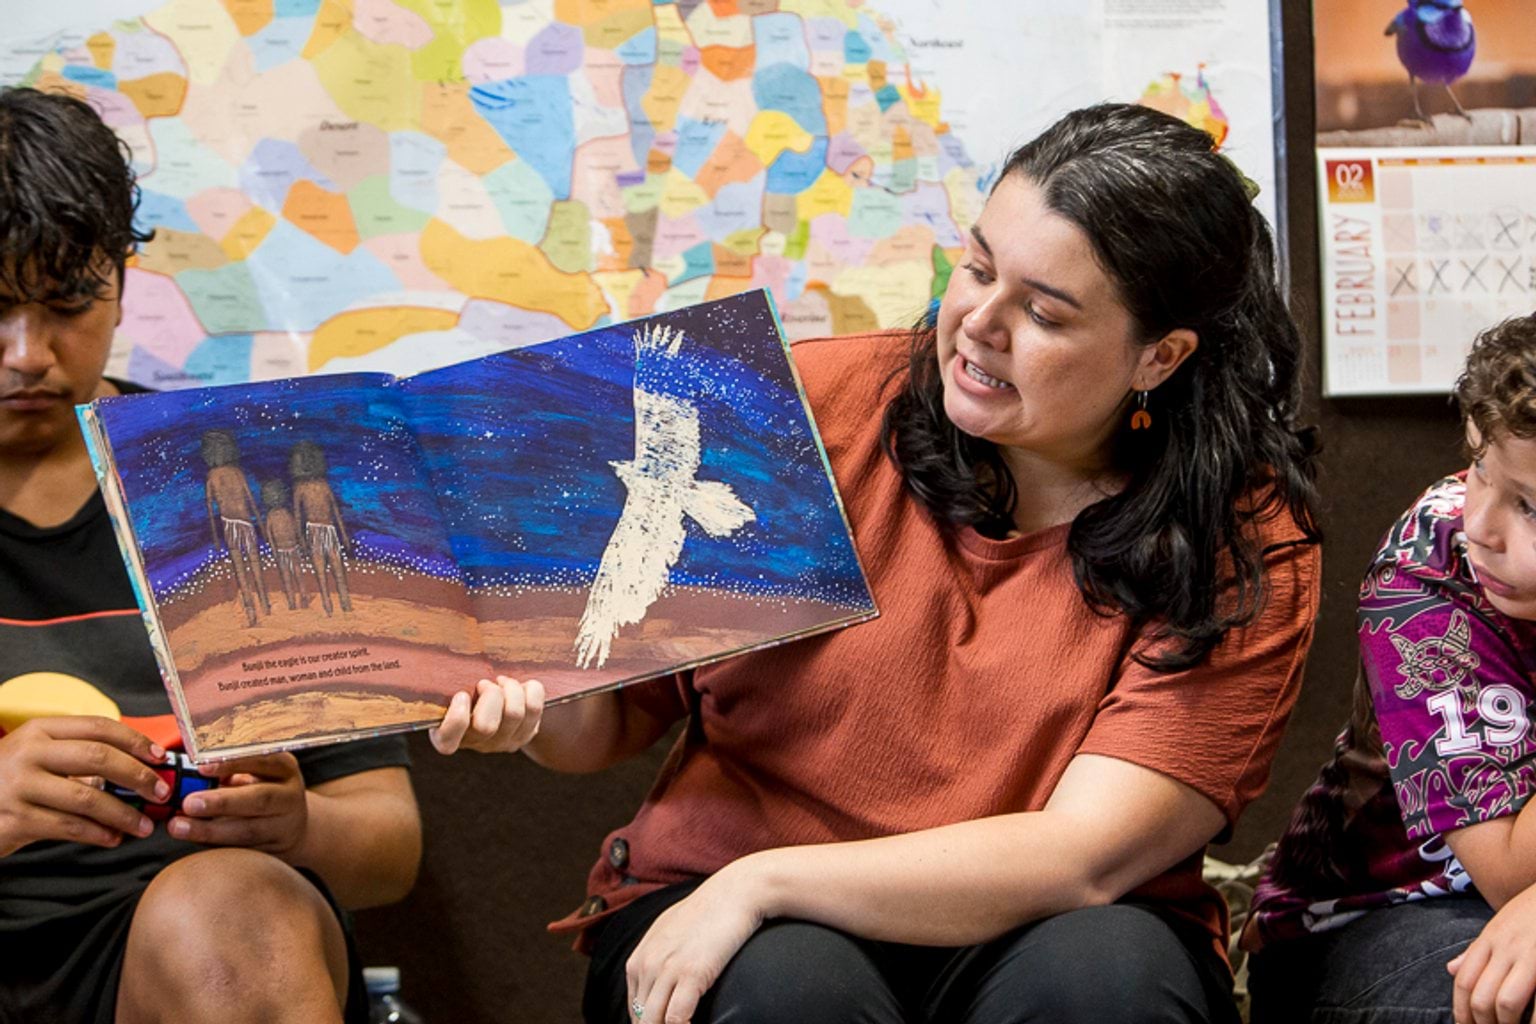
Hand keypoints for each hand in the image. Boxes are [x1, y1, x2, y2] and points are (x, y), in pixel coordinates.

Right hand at [0, 717, 167, 855]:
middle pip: (99, 757)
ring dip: (123, 814)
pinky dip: (98, 833)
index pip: (98, 727)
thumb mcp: (36, 759)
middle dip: (138, 776)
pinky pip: (68, 826)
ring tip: (144, 826)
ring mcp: (18, 785)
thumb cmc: (7, 784)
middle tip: (161, 793)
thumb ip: (77, 759)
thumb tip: (137, 773)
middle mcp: (28, 752)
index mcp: (39, 730)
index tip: (161, 758)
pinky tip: (113, 838)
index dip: (136, 741)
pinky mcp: (14, 819)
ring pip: (88, 797)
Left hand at [167, 752, 307, 857]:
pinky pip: (242, 851)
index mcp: (284, 768)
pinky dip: (214, 846)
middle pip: (260, 799)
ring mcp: (285, 826)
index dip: (232, 764)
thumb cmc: (262, 789)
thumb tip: (185, 774)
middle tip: (188, 803)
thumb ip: (229, 772)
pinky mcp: (274, 852)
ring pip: (248, 832)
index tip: (201, 768)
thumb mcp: (256, 772)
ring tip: (178, 827)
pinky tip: (191, 841)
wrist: (292, 825)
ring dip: (210, 830)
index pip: (261, 761)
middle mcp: (289, 796)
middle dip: (222, 802)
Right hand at [430, 676, 543, 753]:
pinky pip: (534, 709)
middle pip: (486, 726)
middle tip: (485, 683)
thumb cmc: (461, 686)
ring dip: (510, 688)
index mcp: (446, 735)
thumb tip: (425, 646)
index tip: (461, 694)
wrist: (492, 699)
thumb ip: (442, 680)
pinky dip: (529, 689)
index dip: (456, 719)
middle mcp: (475, 743)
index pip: (448, 741)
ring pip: (514, 714)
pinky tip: (520, 686)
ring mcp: (502, 742)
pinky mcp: (525, 734)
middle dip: (490, 695)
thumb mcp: (444, 687)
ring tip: (502, 680)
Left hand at [627, 863, 766, 1023]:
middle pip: (642, 1018)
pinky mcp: (691, 974)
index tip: (664, 1023)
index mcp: (638, 958)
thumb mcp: (668, 931)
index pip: (633, 1008)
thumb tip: (658, 981)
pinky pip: (677, 1018)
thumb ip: (656, 956)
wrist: (733, 892)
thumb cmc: (706, 911)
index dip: (648, 1022)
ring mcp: (668, 970)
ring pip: (655, 1022)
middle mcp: (647, 965)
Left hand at [1449, 885, 1535, 1023]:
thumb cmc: (1534, 911)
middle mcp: (1504, 948)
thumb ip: (1478, 949)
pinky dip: (1532, 1019)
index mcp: (1489, 940)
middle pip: (1480, 996)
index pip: (1463, 982)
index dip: (1461, 1011)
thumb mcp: (1501, 925)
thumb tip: (1451, 970)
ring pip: (1505, 1002)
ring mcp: (1529, 955)